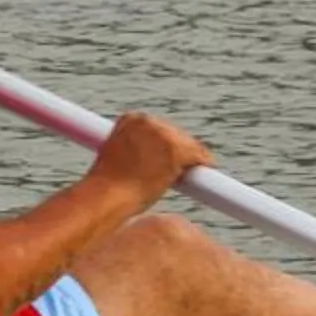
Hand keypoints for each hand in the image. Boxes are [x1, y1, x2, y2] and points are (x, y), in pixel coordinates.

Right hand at [89, 111, 210, 206]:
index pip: (157, 129)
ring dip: (191, 158)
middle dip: (179, 150)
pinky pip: (198, 155)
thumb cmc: (107, 186)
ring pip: (187, 144)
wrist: (107, 196)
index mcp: (130, 119)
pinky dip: (204, 162)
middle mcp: (147, 121)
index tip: (168, 155)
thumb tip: (147, 161)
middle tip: (182, 168)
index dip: (164, 144)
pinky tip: (209, 167)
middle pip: (175, 134)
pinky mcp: (176, 150)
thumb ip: (133, 151)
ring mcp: (162, 134)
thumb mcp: (116, 158)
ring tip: (192, 172)